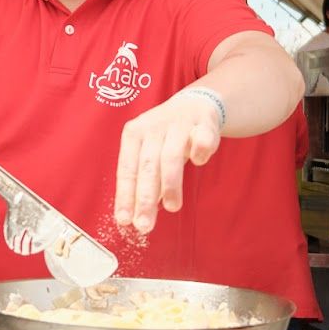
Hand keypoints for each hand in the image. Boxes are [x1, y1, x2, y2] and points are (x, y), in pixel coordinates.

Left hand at [114, 90, 223, 233]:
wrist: (194, 103)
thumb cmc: (165, 137)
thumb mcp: (149, 154)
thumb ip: (143, 182)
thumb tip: (134, 217)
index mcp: (134, 134)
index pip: (127, 169)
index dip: (125, 196)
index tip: (125, 220)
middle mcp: (153, 127)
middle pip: (147, 166)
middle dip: (145, 198)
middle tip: (144, 225)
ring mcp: (178, 123)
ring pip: (171, 156)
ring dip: (171, 184)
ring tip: (171, 208)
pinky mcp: (203, 121)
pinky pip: (201, 137)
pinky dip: (200, 151)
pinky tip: (199, 163)